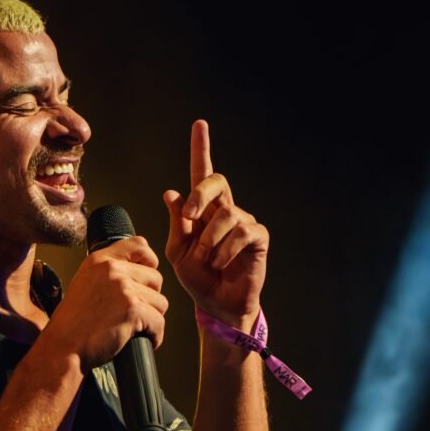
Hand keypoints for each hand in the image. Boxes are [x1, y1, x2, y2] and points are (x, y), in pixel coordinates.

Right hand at [45, 236, 167, 369]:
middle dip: (149, 299)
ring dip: (151, 319)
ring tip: (131, 328)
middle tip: (132, 313)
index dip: (149, 263)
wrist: (64, 348)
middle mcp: (112, 269)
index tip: (144, 280)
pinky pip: (159, 323)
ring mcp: (123, 288)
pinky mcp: (132, 310)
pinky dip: (153, 336)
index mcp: (100, 260)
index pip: (140, 245)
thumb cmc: (74, 323)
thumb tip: (142, 269)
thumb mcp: (85, 283)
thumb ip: (109, 272)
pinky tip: (136, 340)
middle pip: (156, 278)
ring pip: (160, 302)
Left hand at [164, 120, 268, 329]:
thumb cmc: (197, 277)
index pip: (201, 174)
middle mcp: (224, 210)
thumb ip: (178, 222)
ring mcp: (243, 222)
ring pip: (226, 214)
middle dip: (201, 193)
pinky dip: (226, 249)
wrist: (215, 305)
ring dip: (210, 238)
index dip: (200, 149)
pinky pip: (242, 233)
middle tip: (191, 215)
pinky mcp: (258, 238)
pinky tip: (220, 262)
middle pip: (216, 180)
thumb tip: (172, 193)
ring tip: (207, 258)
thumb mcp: (178, 251)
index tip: (199, 125)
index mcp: (203, 210)